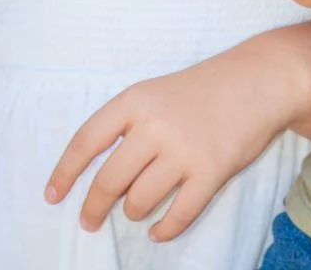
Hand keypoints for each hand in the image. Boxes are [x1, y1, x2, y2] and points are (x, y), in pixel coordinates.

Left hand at [44, 35, 310, 240]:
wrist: (258, 80)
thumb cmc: (202, 88)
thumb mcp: (156, 92)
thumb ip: (128, 126)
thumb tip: (98, 175)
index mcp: (136, 100)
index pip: (87, 140)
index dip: (66, 171)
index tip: (52, 196)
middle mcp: (155, 124)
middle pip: (110, 179)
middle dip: (94, 207)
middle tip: (89, 221)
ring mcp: (184, 148)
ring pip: (140, 200)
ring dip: (133, 211)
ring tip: (137, 209)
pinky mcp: (211, 171)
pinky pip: (179, 214)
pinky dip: (164, 229)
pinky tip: (158, 229)